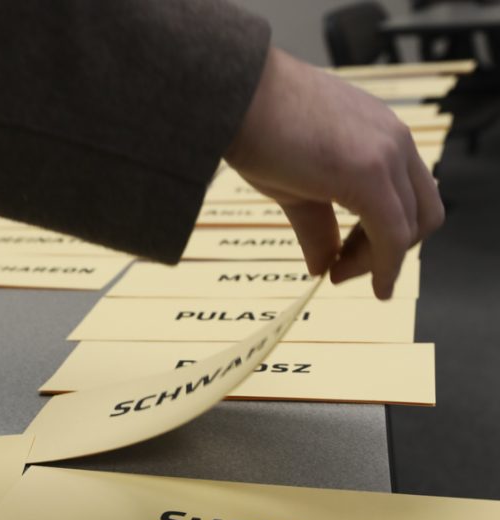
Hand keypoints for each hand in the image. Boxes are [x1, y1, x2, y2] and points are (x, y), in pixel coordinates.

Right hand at [225, 47, 444, 298]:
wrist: (237, 96)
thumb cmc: (258, 129)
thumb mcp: (297, 187)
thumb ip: (318, 228)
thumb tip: (322, 267)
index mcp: (381, 136)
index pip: (408, 197)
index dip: (384, 239)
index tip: (345, 260)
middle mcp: (395, 141)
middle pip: (423, 215)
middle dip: (390, 253)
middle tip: (345, 269)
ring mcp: (388, 153)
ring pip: (413, 227)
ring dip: (381, 261)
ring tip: (339, 271)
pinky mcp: (371, 173)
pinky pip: (393, 235)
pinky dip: (383, 266)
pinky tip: (359, 281)